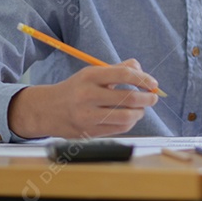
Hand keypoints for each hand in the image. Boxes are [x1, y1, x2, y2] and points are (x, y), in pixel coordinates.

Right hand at [8, 59, 159, 138]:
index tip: (153, 83)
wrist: (48, 110)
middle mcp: (87, 95)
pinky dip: (130, 122)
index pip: (124, 74)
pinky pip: (119, 128)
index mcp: (90, 76)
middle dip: (147, 98)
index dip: (143, 79)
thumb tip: (140, 68)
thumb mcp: (92, 73)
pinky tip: (130, 117)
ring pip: (126, 116)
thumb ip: (117, 69)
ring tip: (141, 108)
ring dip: (140, 112)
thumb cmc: (76, 89)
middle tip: (153, 97)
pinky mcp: (88, 131)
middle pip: (128, 97)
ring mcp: (87, 116)